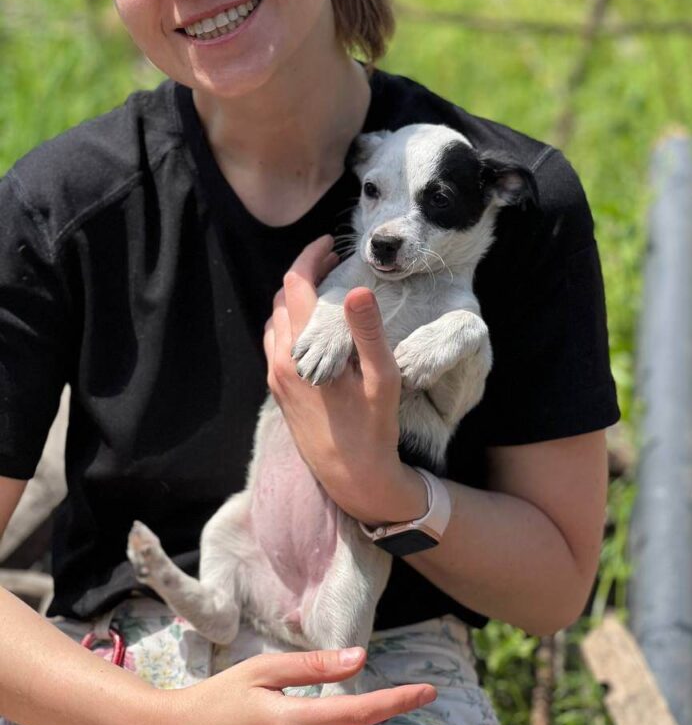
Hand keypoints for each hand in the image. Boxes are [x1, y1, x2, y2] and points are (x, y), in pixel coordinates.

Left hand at [263, 236, 426, 523]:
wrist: (353, 479)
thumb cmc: (373, 429)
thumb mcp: (382, 379)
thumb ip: (367, 331)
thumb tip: (358, 288)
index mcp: (300, 352)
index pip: (294, 285)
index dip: (310, 257)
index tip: (331, 244)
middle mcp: (279, 361)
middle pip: (280, 300)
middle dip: (305, 275)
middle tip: (335, 264)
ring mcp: (276, 378)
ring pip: (275, 322)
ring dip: (296, 300)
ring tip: (328, 291)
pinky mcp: (279, 392)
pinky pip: (277, 344)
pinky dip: (292, 324)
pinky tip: (318, 329)